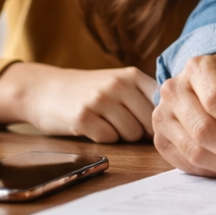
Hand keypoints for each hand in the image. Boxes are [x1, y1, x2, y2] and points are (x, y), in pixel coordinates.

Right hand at [0, 62, 157, 142]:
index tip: (150, 124)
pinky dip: (103, 138)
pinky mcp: (83, 117)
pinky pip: (108, 139)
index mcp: (132, 75)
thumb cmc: (87, 90)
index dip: (159, 119)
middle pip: (148, 122)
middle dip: (140, 131)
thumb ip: (143, 95)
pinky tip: (92, 128)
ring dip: (121, 136)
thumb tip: (172, 119)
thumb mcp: (117, 82)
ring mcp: (100, 100)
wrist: (43, 89)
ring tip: (106, 124)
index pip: (162, 103)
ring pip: (131, 133)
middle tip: (123, 126)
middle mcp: (118, 85)